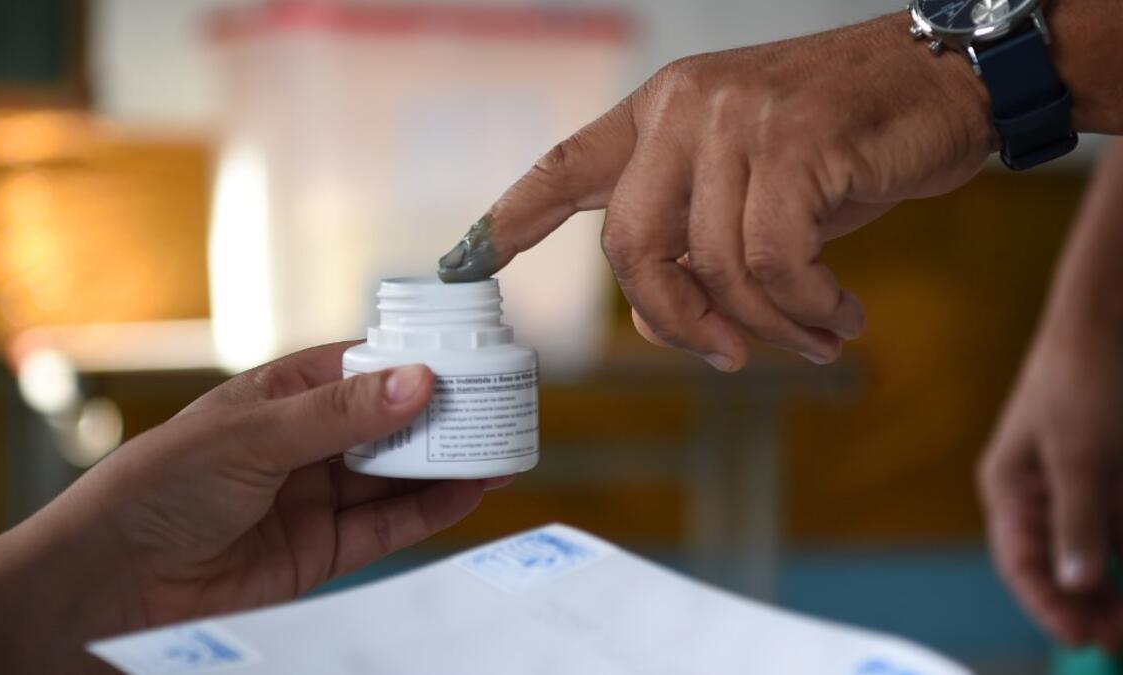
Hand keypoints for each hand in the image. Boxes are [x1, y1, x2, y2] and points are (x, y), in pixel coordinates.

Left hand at [0, 342, 505, 672]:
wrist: (115, 582)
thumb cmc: (160, 486)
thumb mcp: (253, 435)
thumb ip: (339, 413)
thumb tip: (416, 379)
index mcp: (281, 395)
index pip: (362, 368)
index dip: (413, 361)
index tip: (468, 355)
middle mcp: (304, 443)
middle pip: (388, 422)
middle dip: (440, 414)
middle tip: (497, 404)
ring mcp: (315, 496)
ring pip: (396, 474)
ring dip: (446, 461)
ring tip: (501, 446)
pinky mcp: (323, 550)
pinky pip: (388, 524)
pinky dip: (431, 508)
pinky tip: (469, 490)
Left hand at [438, 14, 993, 368]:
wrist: (947, 82)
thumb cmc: (848, 141)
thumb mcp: (755, 189)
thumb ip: (694, 239)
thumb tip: (652, 319)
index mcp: (661, 111)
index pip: (565, 164)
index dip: (509, 218)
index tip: (461, 262)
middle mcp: (684, 107)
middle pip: (630, 246)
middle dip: (674, 321)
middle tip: (726, 357)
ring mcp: (737, 119)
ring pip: (713, 263)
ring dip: (765, 324)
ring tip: (814, 335)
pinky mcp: (797, 142)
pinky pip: (774, 260)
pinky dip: (807, 306)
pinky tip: (841, 314)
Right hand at [980, 329, 1122, 648]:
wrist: (1111, 311)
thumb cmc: (1081, 372)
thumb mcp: (1080, 450)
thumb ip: (1078, 518)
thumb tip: (1077, 582)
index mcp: (1011, 486)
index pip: (1022, 563)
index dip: (1050, 606)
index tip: (1085, 638)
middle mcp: (1041, 492)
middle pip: (1060, 565)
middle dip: (1090, 606)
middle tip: (1120, 641)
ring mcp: (1080, 484)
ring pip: (1096, 551)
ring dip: (1116, 585)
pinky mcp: (1111, 474)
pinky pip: (1119, 526)